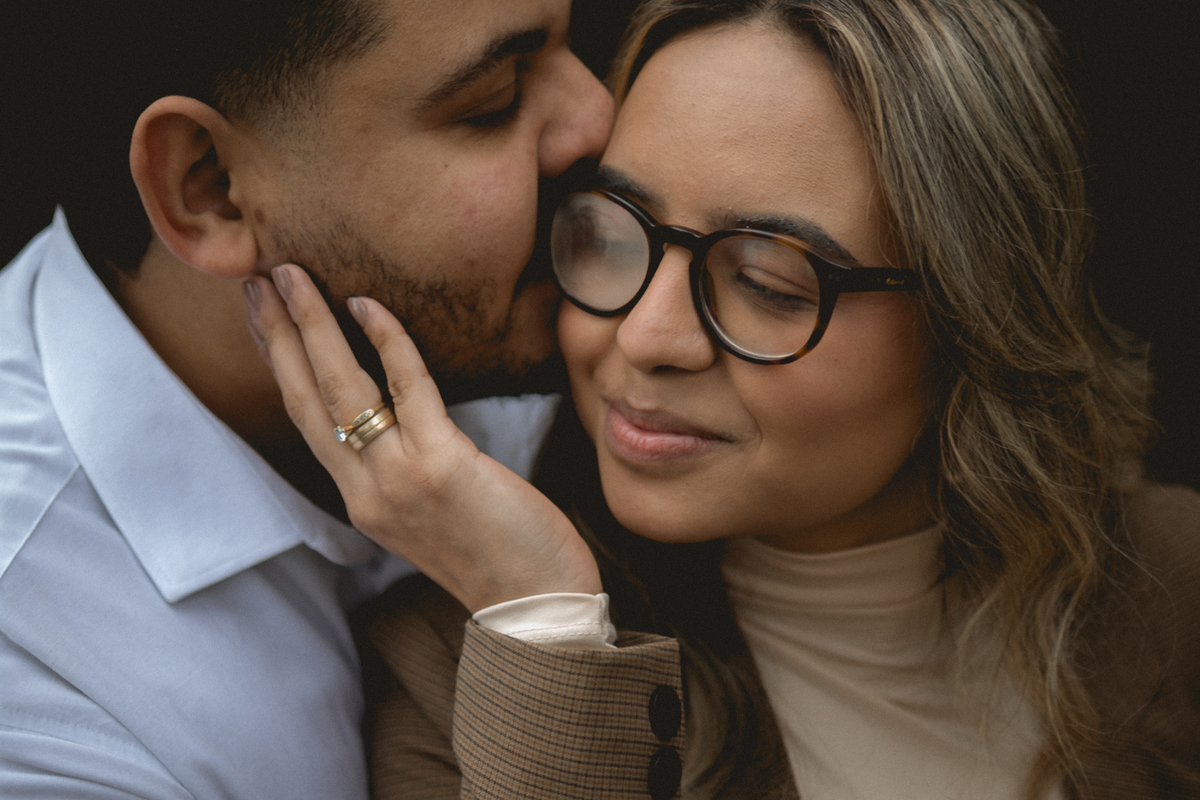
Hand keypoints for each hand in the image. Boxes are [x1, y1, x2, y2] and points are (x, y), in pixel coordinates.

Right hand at [244, 264, 600, 611]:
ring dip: (310, 326)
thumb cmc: (501, 557)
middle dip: (277, 335)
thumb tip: (407, 421)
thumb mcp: (434, 517)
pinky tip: (366, 304)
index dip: (280, 366)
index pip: (307, 422)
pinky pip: (407, 388)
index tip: (262, 320)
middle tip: (257, 280)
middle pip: (306, 399)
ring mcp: (398, 479)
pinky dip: (387, 341)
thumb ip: (408, 471)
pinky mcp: (440, 466)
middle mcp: (366, 491)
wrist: (536, 610)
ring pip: (340, 388)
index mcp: (362, 502)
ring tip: (291, 276)